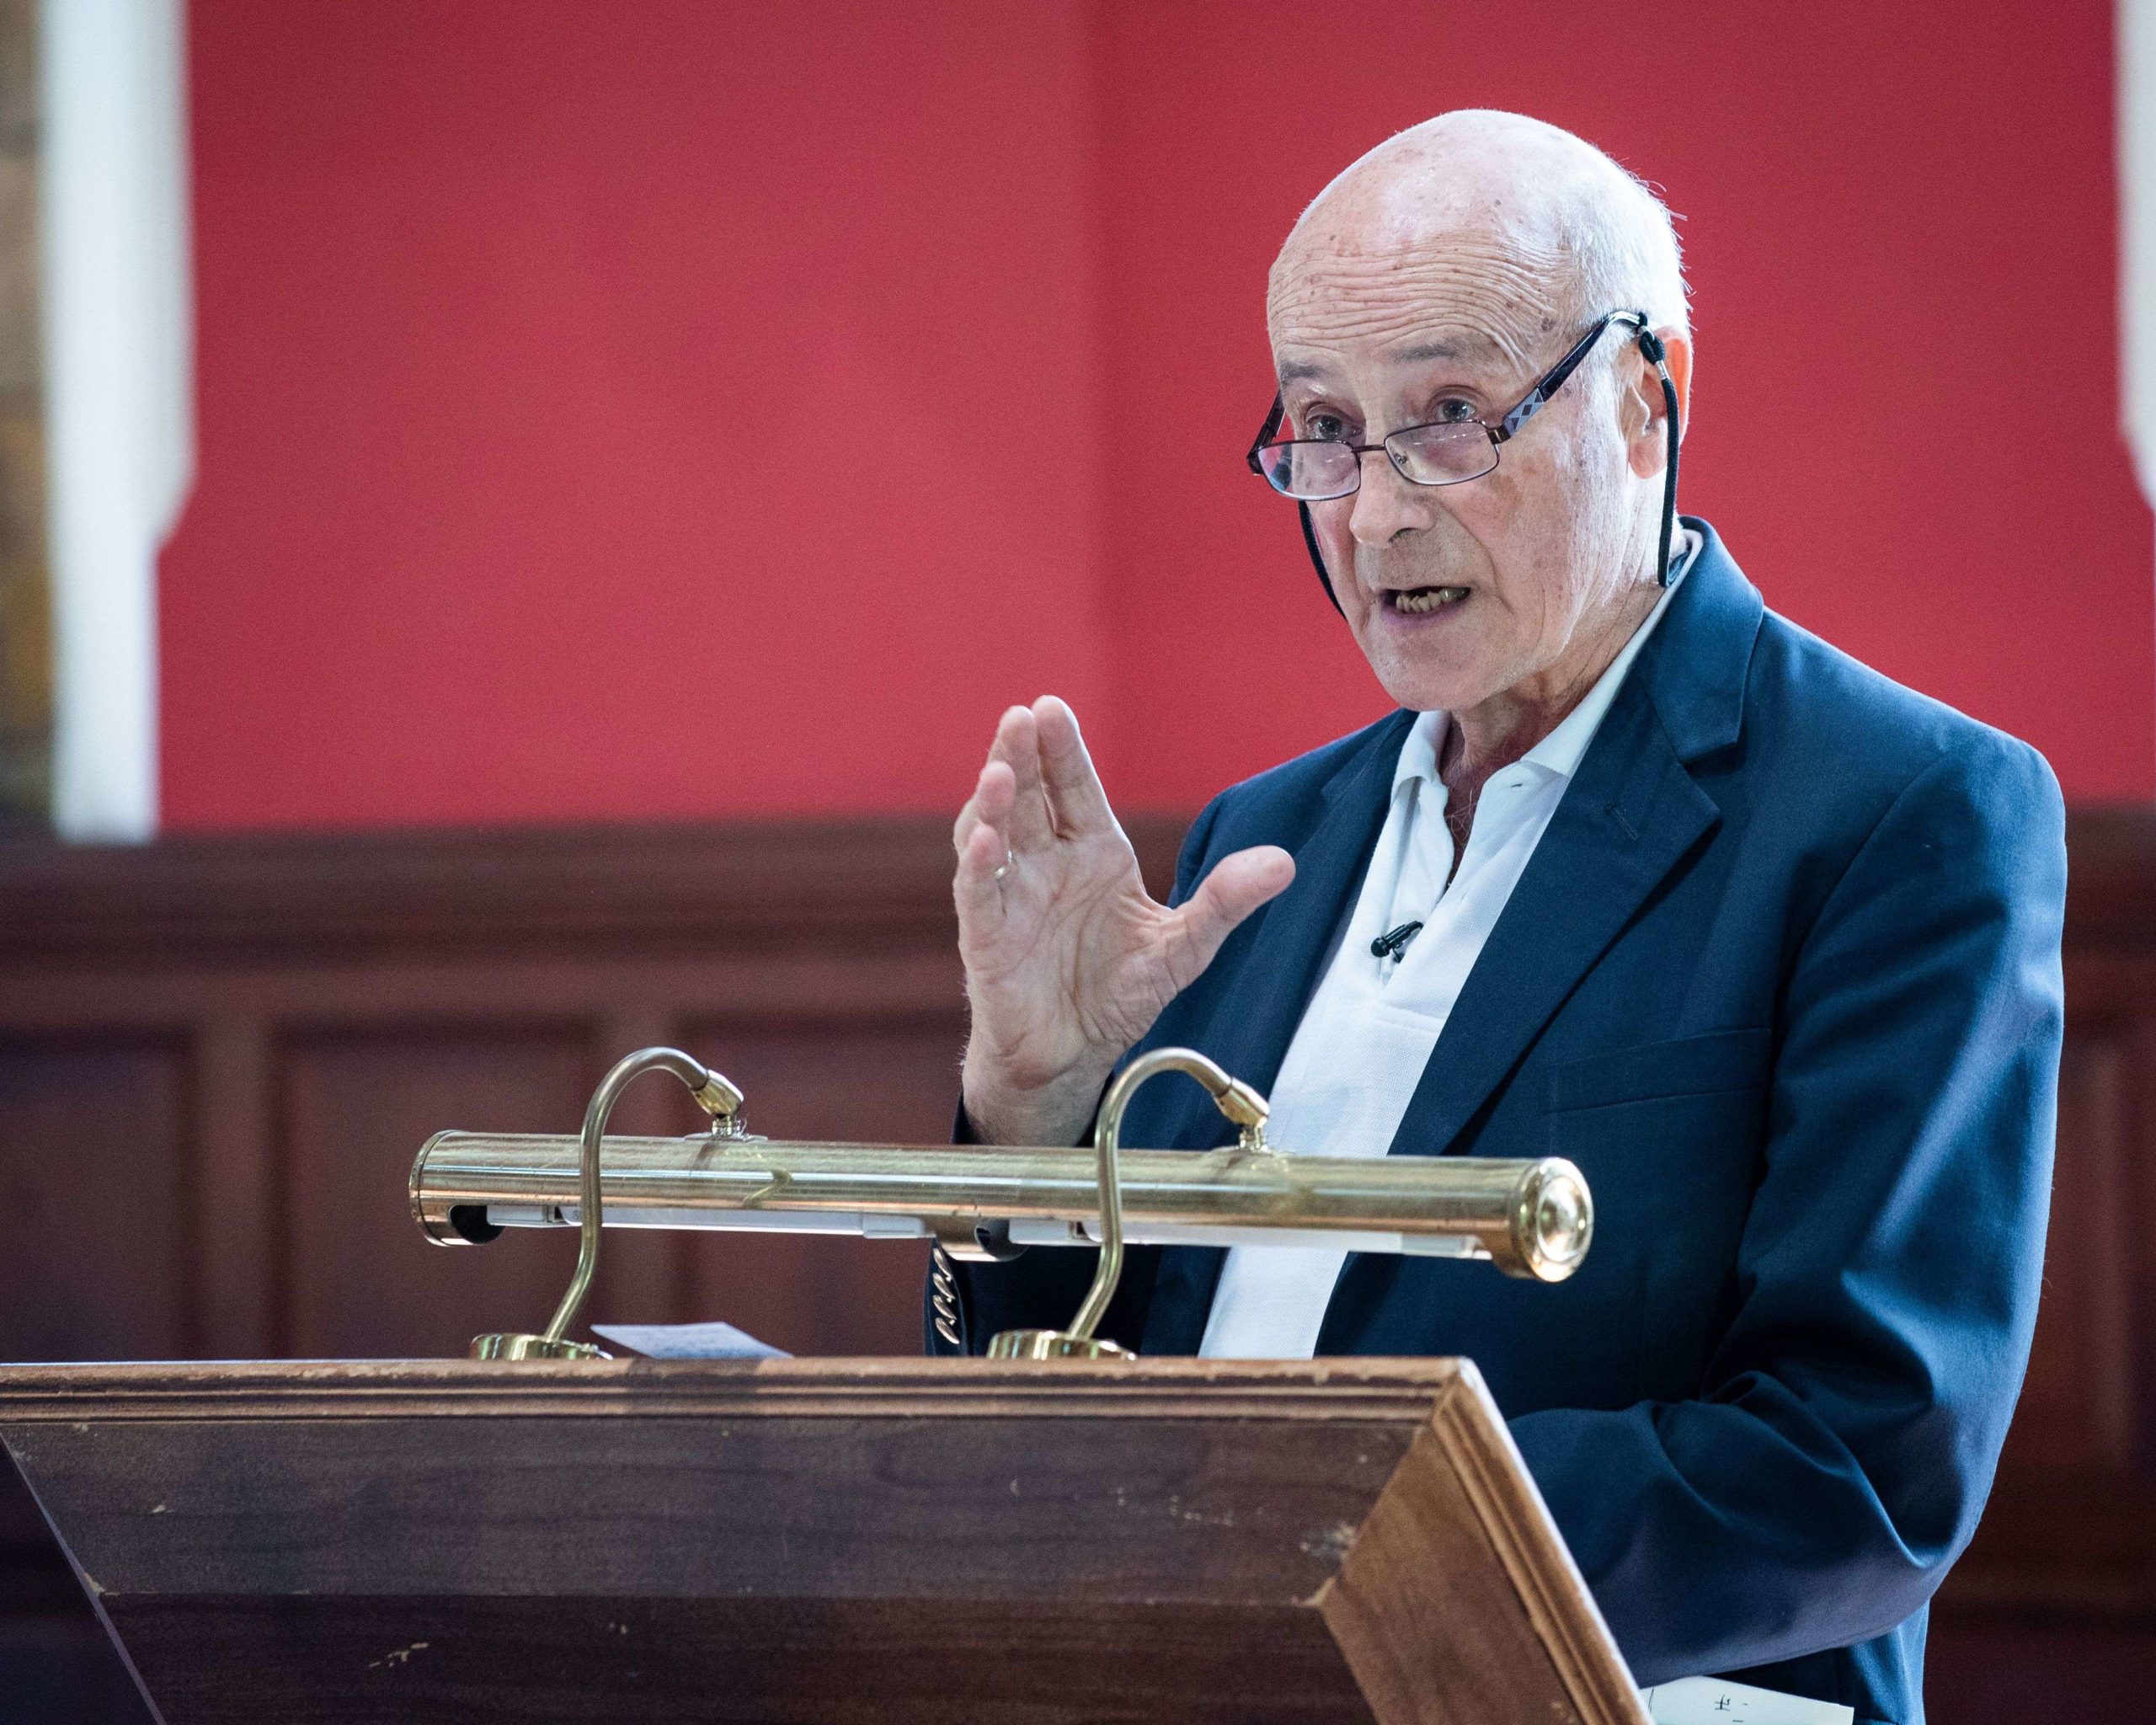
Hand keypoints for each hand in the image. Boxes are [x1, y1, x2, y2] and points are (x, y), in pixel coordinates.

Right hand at [953, 696, 1294, 1145]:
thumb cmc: (1119, 991)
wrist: (1074, 1055)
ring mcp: (1012, 896)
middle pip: (1028, 796)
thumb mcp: (1185, 946)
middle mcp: (1046, 863)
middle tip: (1021, 718)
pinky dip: (978, 866)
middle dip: (1021, 756)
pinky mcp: (988, 938)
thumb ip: (1226, 901)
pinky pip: (977, 894)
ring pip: (992, 834)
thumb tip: (1285, 862)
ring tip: (998, 771)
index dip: (1061, 749)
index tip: (1051, 708)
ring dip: (992, 802)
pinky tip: (986, 841)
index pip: (1074, 787)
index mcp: (1093, 852)